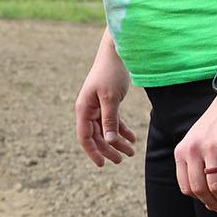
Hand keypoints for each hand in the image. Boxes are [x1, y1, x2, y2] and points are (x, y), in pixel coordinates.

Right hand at [74, 34, 137, 166]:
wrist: (116, 52)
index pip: (85, 137)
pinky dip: (123, 130)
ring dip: (118, 142)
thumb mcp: (111, 98)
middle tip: (122, 160)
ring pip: (106, 130)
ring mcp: (97, 107)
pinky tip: (133, 138)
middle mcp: (88, 110)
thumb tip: (109, 141)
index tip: (103, 164)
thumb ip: (110, 120)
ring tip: (131, 152)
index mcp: (84, 109)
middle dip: (109, 149)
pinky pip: (114, 121)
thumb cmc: (111, 72)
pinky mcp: (108, 103)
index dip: (93, 152)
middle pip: (97, 136)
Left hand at [174, 95, 216, 212]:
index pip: (186, 187)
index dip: (200, 200)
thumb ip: (196, 165)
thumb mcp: (197, 143)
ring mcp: (211, 147)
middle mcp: (193, 150)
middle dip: (214, 204)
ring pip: (216, 185)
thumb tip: (206, 197)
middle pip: (200, 189)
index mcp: (182, 152)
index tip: (211, 204)